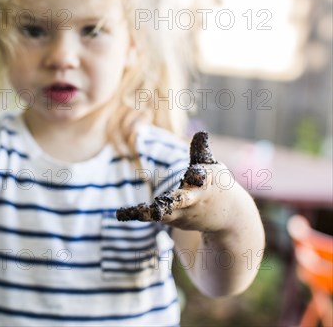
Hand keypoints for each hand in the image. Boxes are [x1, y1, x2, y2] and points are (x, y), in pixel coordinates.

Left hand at [116, 131, 238, 231]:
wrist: (231, 217)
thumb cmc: (217, 184)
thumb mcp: (212, 166)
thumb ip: (200, 151)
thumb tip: (201, 133)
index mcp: (205, 182)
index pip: (201, 177)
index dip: (198, 175)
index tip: (193, 173)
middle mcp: (194, 199)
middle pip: (184, 200)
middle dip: (173, 202)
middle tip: (159, 206)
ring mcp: (185, 212)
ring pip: (167, 212)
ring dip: (153, 212)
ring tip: (138, 211)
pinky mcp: (176, 220)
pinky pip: (156, 216)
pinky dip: (140, 214)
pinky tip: (121, 213)